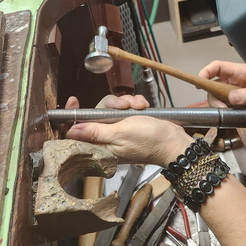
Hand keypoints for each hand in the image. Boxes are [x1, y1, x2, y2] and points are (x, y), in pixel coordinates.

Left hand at [64, 94, 193, 165]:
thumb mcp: (119, 134)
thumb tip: (71, 131)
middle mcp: (108, 138)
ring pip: (112, 107)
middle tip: (123, 106)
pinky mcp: (130, 123)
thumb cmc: (150, 142)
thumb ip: (95, 132)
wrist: (173, 141)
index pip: (77, 131)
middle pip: (96, 113)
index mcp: (101, 145)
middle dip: (111, 104)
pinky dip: (135, 104)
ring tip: (138, 107)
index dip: (72, 116)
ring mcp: (120, 130)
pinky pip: (125, 107)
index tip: (73, 100)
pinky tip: (143, 107)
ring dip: (126, 102)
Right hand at [199, 61, 245, 120]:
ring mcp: (233, 94)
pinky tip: (231, 116)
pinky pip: (223, 108)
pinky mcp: (234, 105)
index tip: (200, 82)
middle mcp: (233, 82)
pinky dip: (223, 113)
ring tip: (229, 113)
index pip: (218, 67)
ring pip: (216, 98)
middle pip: (213, 85)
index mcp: (240, 73)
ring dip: (218, 107)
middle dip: (213, 97)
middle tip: (221, 108)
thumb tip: (231, 98)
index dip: (206, 72)